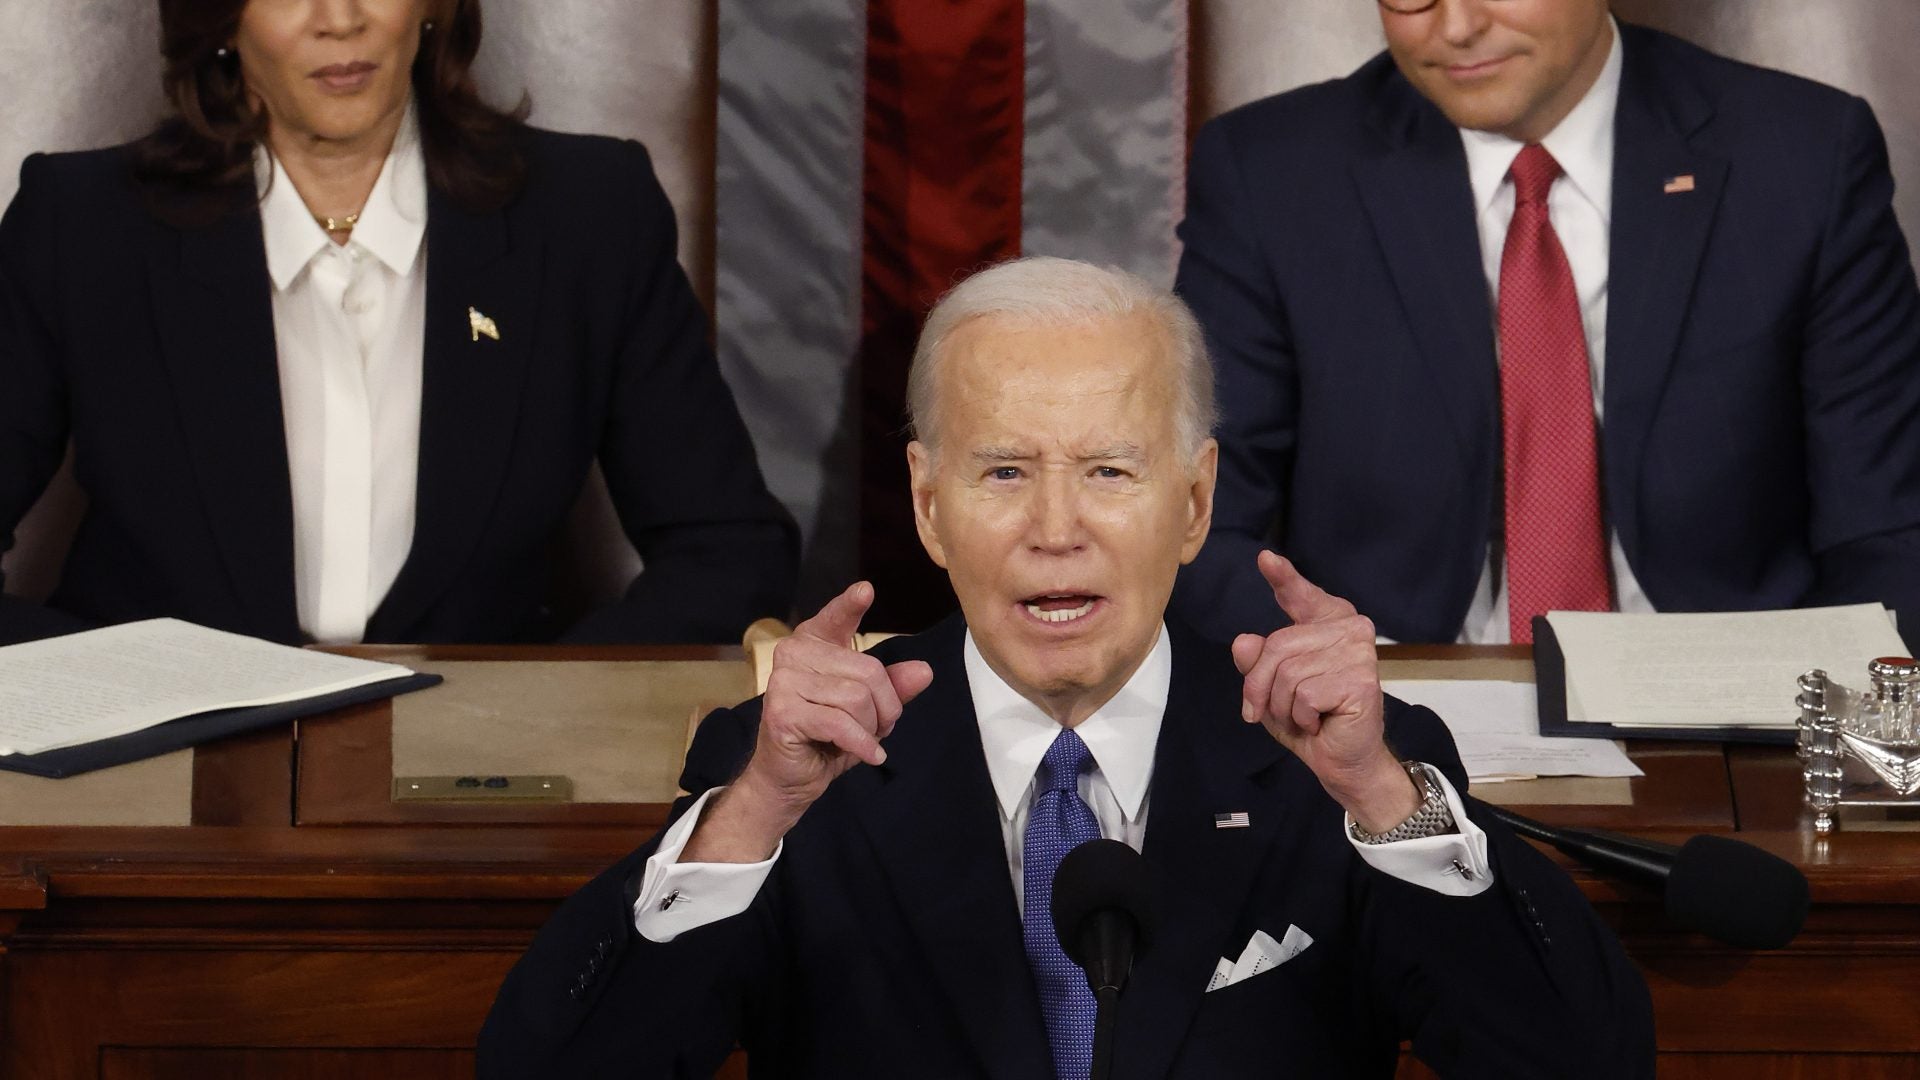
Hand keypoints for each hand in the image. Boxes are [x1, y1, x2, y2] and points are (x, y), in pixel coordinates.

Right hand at [685, 582, 933, 861]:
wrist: (790, 779)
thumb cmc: (826, 738)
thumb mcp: (868, 711)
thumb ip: (893, 688)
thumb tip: (923, 671)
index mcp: (813, 645)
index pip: (834, 618)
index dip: (850, 605)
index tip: (866, 591)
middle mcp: (793, 655)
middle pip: (868, 671)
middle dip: (885, 707)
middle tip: (876, 728)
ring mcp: (783, 682)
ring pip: (857, 698)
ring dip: (871, 728)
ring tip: (862, 740)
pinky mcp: (783, 713)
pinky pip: (841, 723)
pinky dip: (862, 744)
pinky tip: (869, 755)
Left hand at [1230, 551, 1416, 833]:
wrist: (1342, 761)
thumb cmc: (1309, 720)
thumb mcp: (1271, 689)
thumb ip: (1257, 662)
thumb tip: (1244, 642)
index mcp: (1328, 624)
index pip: (1301, 596)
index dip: (1284, 578)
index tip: (1265, 559)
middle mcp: (1349, 630)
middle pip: (1276, 646)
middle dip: (1260, 686)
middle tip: (1269, 711)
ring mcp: (1358, 653)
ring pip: (1287, 673)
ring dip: (1282, 706)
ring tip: (1303, 717)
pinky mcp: (1360, 680)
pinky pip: (1303, 694)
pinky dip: (1301, 717)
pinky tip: (1321, 722)